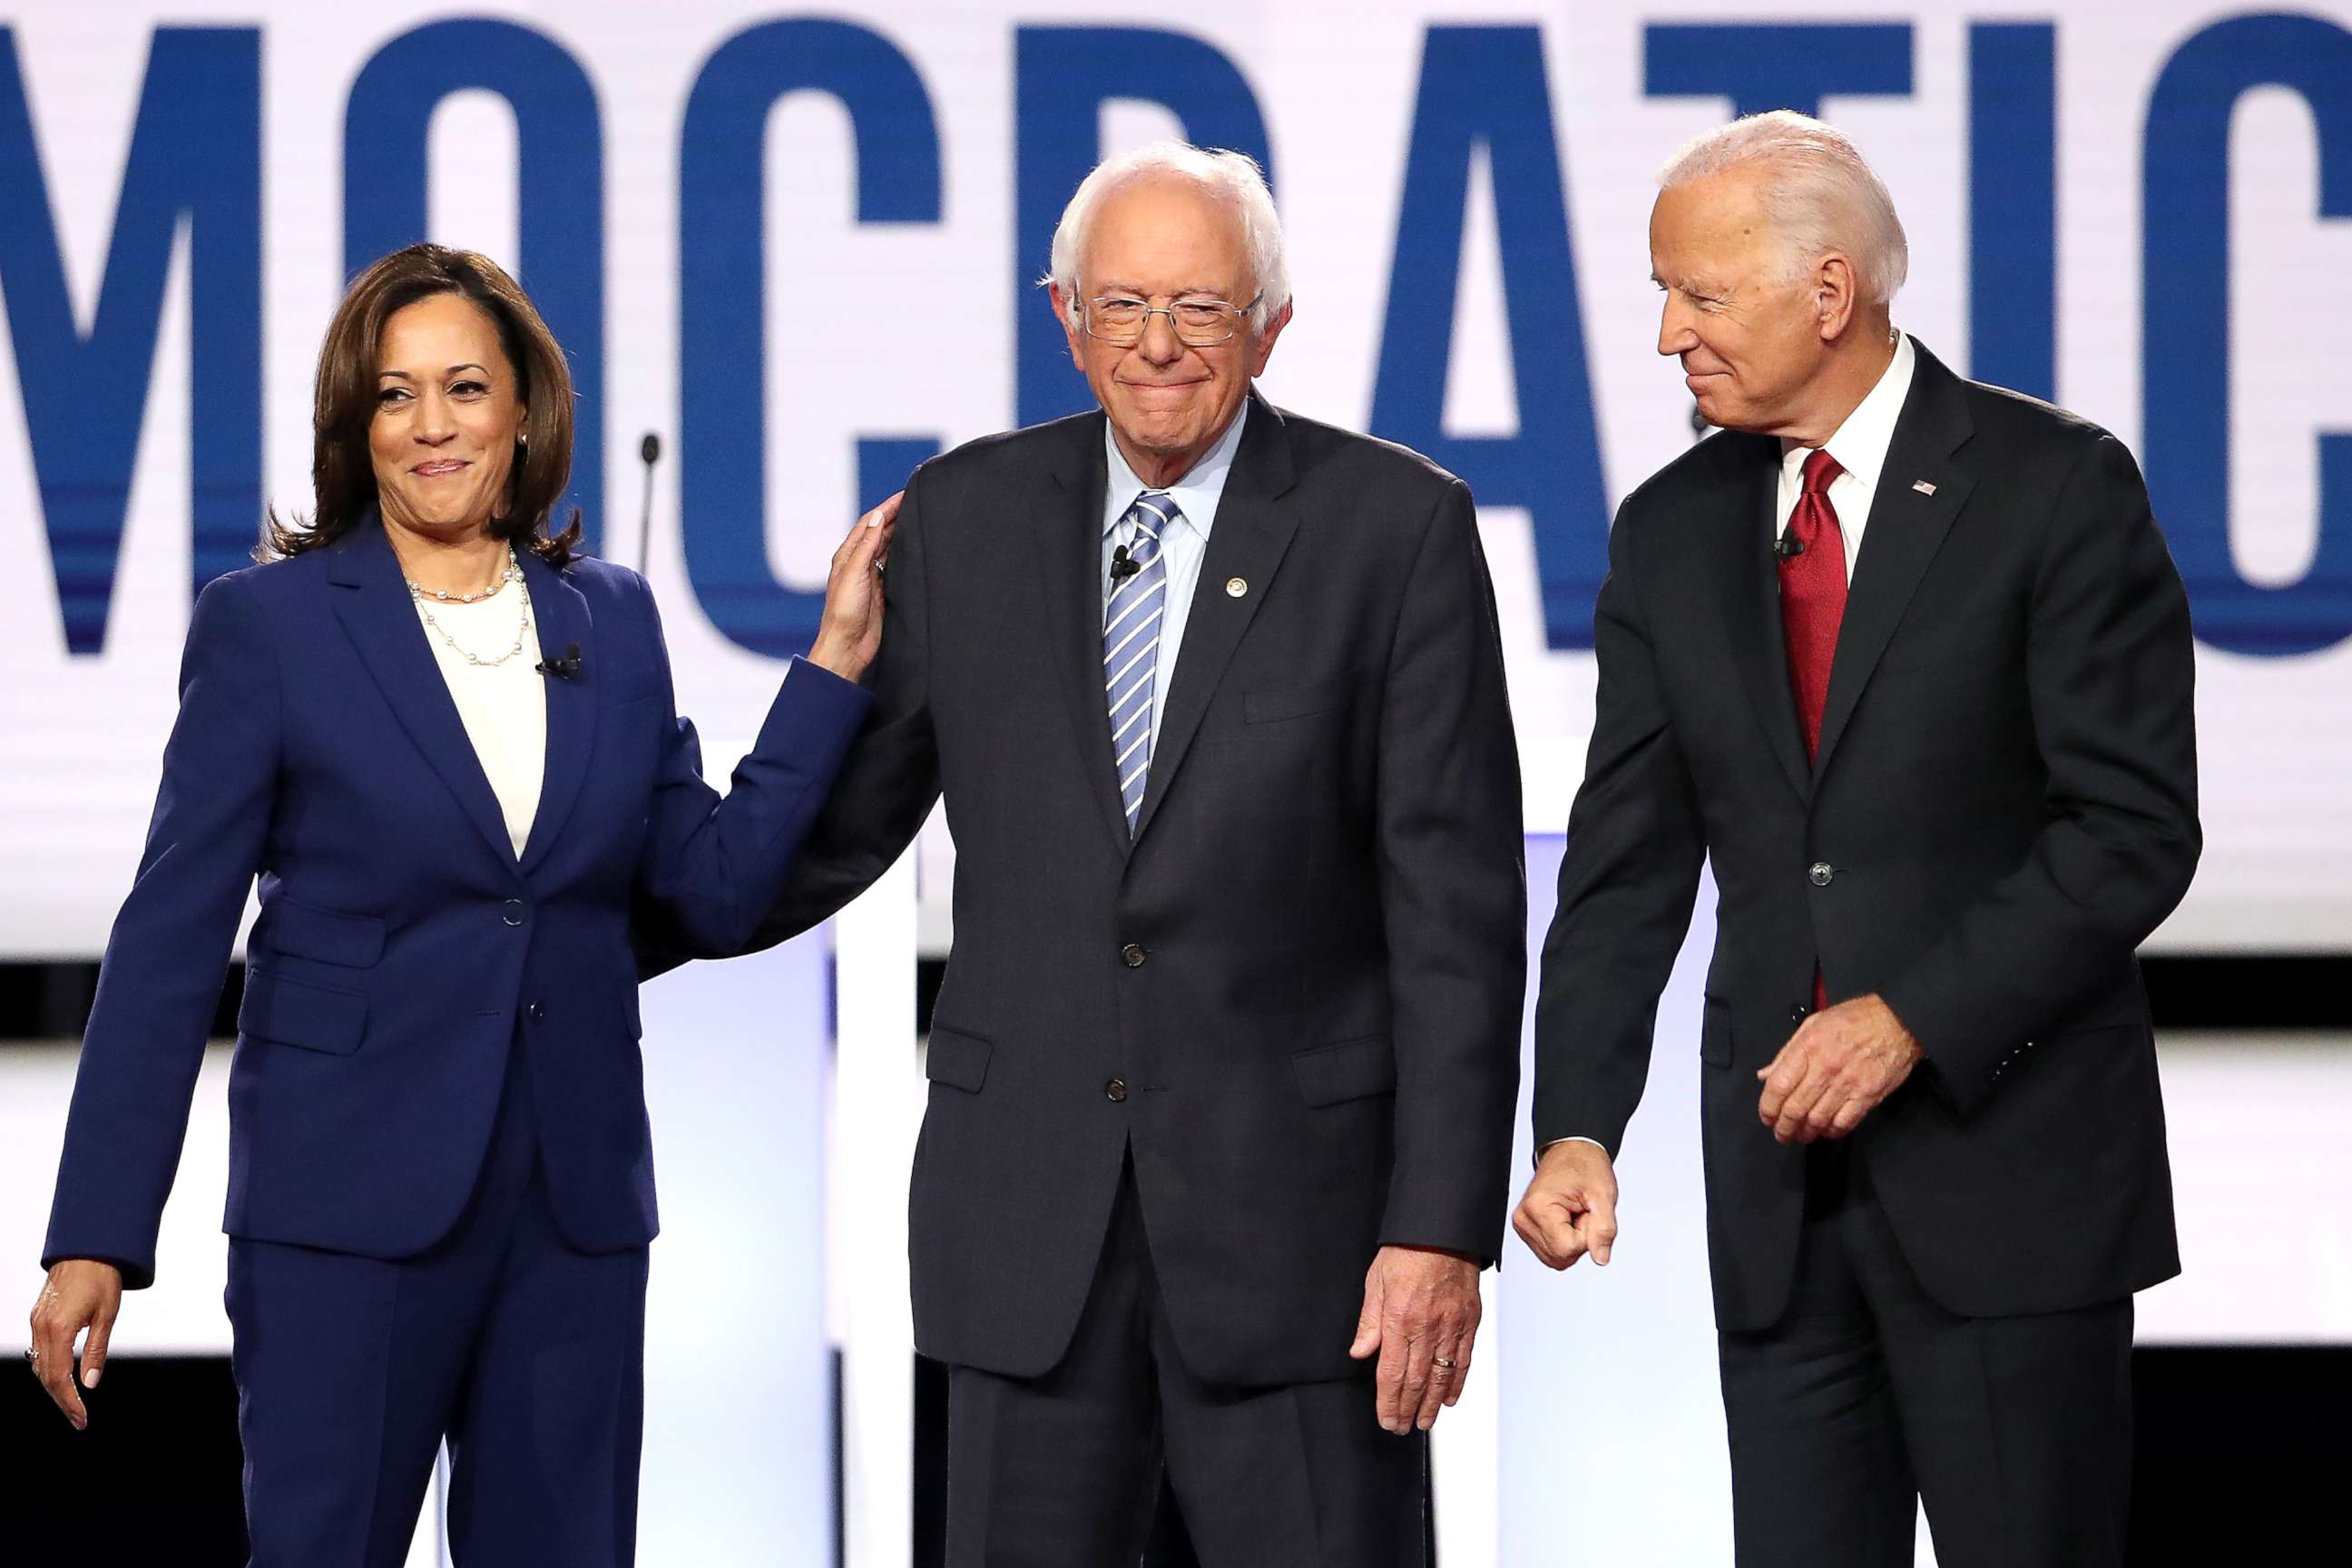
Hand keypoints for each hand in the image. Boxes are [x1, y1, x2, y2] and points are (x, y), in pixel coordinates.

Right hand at [27, 1259, 122, 1429]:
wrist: (87, 1248)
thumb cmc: (102, 1278)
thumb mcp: (107, 1315)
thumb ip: (96, 1351)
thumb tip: (91, 1383)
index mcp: (58, 1329)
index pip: (58, 1377)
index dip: (69, 1401)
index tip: (81, 1419)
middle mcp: (41, 1328)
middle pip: (44, 1376)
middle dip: (61, 1400)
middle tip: (78, 1419)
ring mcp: (36, 1322)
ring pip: (38, 1365)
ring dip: (53, 1387)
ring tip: (72, 1404)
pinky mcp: (37, 1317)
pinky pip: (37, 1351)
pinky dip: (47, 1368)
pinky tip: (60, 1378)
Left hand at [807, 492, 901, 681]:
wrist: (847, 646)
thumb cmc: (843, 613)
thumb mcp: (854, 573)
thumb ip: (866, 546)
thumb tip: (876, 518)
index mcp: (848, 555)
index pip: (869, 523)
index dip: (886, 507)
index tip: (904, 494)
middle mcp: (858, 563)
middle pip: (879, 532)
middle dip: (895, 516)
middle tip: (916, 501)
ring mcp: (870, 577)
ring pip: (887, 547)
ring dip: (900, 532)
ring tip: (918, 518)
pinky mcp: (881, 591)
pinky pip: (893, 566)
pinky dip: (903, 553)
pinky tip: (913, 548)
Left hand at [1348, 1244, 1480, 1433]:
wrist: (1443, 1229)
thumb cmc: (1406, 1250)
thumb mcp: (1375, 1281)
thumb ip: (1369, 1321)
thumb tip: (1360, 1352)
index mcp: (1399, 1318)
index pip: (1391, 1372)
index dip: (1388, 1402)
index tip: (1386, 1419)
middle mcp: (1426, 1327)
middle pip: (1416, 1380)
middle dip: (1407, 1409)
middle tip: (1402, 1428)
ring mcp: (1451, 1325)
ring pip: (1441, 1375)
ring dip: (1431, 1404)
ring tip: (1424, 1422)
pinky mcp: (1469, 1321)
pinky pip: (1463, 1359)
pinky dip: (1457, 1382)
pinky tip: (1450, 1398)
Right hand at [1512, 1139, 1619, 1269]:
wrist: (1570, 1152)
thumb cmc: (1584, 1166)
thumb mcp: (1603, 1195)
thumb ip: (1604, 1230)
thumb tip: (1600, 1258)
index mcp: (1538, 1208)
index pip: (1568, 1249)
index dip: (1586, 1235)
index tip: (1586, 1210)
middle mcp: (1524, 1218)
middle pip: (1560, 1257)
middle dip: (1579, 1240)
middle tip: (1581, 1211)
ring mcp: (1522, 1225)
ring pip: (1556, 1259)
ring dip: (1572, 1241)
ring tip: (1574, 1213)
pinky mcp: (1526, 1229)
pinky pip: (1551, 1252)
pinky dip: (1564, 1240)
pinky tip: (1566, 1219)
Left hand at [1756, 992, 1922, 1143]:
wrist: (1898, 1021)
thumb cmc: (1854, 1019)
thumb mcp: (1813, 1024)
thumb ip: (1787, 1053)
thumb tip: (1765, 1075)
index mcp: (1808, 1047)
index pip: (1778, 1085)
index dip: (1768, 1107)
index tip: (1766, 1117)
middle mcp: (1825, 1067)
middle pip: (1795, 1108)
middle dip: (1784, 1127)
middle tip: (1781, 1134)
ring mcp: (1848, 1083)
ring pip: (1818, 1119)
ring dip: (1806, 1133)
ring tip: (1801, 1136)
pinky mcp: (1868, 1095)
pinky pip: (1845, 1122)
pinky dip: (1832, 1132)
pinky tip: (1826, 1131)